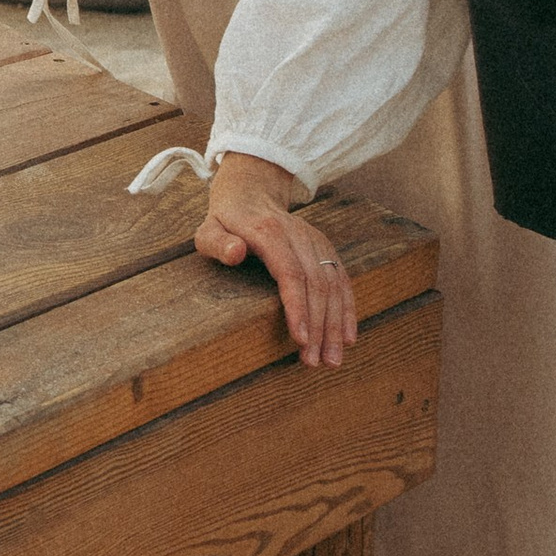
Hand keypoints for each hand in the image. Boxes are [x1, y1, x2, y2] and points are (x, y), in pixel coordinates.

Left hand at [197, 153, 355, 366]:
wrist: (250, 193)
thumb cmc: (225, 221)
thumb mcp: (208, 230)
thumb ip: (217, 243)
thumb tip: (236, 253)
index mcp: (269, 232)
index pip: (290, 273)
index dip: (298, 307)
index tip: (301, 339)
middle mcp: (299, 235)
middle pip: (316, 284)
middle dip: (319, 327)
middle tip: (316, 362)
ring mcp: (316, 242)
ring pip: (334, 286)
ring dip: (335, 325)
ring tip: (332, 359)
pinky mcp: (325, 249)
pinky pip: (342, 281)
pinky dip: (347, 310)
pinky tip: (347, 337)